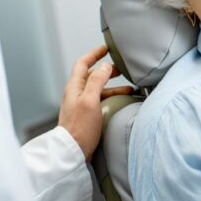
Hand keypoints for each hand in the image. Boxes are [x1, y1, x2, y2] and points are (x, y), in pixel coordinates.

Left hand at [57, 45, 134, 162]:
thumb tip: (105, 65)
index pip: (83, 63)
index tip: (107, 48)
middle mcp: (77, 94)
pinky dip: (112, 99)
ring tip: (129, 89)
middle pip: (92, 75)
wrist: (72, 152)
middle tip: (122, 69)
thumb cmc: (79, 128)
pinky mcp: (87, 116)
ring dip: (113, 87)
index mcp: (74, 87)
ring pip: (99, 90)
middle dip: (107, 70)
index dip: (95, 53)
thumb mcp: (90, 100)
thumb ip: (97, 81)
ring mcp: (81, 105)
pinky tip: (122, 104)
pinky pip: (101, 102)